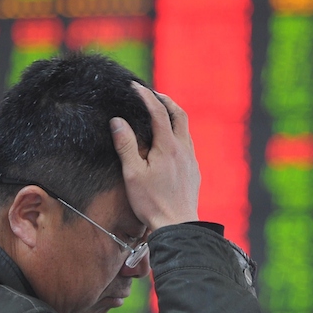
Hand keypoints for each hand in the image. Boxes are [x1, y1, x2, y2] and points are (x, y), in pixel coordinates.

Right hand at [110, 82, 200, 230]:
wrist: (178, 226)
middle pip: (179, 114)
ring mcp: (191, 159)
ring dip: (173, 116)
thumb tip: (118, 121)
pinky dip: (177, 132)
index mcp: (168, 146)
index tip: (134, 86)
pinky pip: (187, 143)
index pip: (158, 112)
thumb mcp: (133, 174)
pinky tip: (168, 142)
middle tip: (151, 94)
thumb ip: (126, 146)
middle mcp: (183, 149)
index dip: (146, 96)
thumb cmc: (152, 203)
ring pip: (185, 128)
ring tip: (159, 114)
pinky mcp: (194, 170)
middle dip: (165, 100)